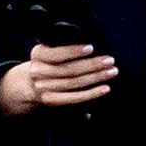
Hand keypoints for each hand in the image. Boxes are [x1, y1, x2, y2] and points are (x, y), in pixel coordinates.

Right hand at [0, 43, 117, 116]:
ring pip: (74, 83)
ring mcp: (44, 88)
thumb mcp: (51, 49)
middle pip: (69, 69)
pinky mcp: (51, 100)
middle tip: (109, 60)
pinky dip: (92, 93)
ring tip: (111, 71)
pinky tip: (105, 88)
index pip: (56, 53)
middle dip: (92, 64)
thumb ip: (64, 45)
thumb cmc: (50, 62)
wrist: (33, 82)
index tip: (91, 48)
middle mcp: (38, 72)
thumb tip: (91, 44)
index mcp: (37, 54)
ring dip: (96, 77)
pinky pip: (75, 98)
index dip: (74, 51)